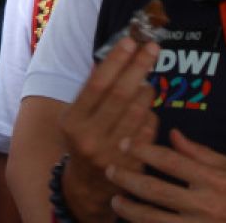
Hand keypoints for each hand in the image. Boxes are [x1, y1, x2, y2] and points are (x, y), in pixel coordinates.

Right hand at [58, 36, 160, 221]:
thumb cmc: (83, 138)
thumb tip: (116, 55)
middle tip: (152, 47)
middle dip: (139, 67)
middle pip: (121, 95)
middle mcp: (90, 138)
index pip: (96, 85)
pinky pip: (149, 129)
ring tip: (149, 77)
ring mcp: (113, 153)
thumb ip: (92, 90)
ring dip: (148, 89)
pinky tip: (146, 108)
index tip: (130, 41)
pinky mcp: (132, 164)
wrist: (87, 185)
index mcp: (73, 122)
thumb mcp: (77, 116)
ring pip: (139, 111)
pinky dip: (150, 113)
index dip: (115, 61)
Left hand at [107, 129, 225, 222]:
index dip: (144, 151)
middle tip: (110, 170)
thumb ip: (203, 153)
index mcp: (215, 180)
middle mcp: (205, 205)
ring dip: (132, 211)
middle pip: (156, 192)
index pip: (171, 162)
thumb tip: (173, 135)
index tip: (126, 144)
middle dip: (129, 180)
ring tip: (115, 202)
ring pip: (155, 220)